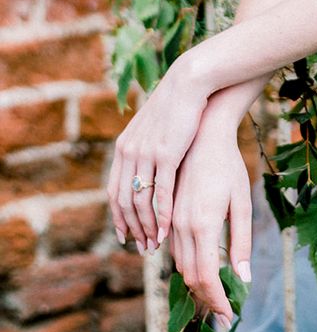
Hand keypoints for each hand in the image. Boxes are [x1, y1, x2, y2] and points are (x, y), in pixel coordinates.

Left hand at [107, 53, 207, 251]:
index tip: (127, 235)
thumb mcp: (155, 127)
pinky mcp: (165, 153)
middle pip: (125, 200)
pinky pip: (161, 191)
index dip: (119, 217)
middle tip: (142, 248)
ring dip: (147, 226)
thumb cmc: (179, 104)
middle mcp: (130, 152)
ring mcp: (146, 154)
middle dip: (133, 228)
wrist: (188, 83)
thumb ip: (148, 146)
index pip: (114, 191)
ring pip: (141, 200)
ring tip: (155, 245)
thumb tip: (151, 164)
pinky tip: (167, 229)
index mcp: (125, 147)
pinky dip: (161, 214)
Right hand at [169, 108, 252, 326]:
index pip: (205, 277)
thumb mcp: (242, 203)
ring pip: (180, 263)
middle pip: (190, 275)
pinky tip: (202, 266)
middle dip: (207, 296)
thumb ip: (242, 241)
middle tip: (224, 311)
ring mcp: (172, 219)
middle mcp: (182, 226)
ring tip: (216, 293)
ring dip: (196, 281)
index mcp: (204, 224)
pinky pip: (174, 248)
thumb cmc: (229, 167)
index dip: (216, 301)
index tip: (228, 316)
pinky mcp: (169, 213)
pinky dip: (187, 263)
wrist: (203, 136)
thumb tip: (244, 278)